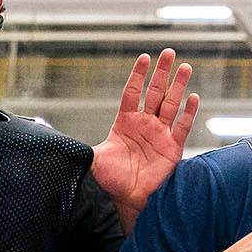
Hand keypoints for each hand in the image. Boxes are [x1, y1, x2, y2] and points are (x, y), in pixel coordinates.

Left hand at [91, 49, 199, 212]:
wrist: (125, 199)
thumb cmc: (109, 180)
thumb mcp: (94, 157)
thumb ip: (84, 142)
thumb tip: (58, 138)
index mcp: (125, 123)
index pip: (133, 92)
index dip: (138, 75)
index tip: (144, 57)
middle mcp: (145, 125)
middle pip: (155, 92)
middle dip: (162, 73)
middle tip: (169, 52)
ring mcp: (160, 134)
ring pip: (171, 104)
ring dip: (178, 86)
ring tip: (185, 67)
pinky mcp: (173, 148)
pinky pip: (182, 126)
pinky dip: (188, 112)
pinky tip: (193, 97)